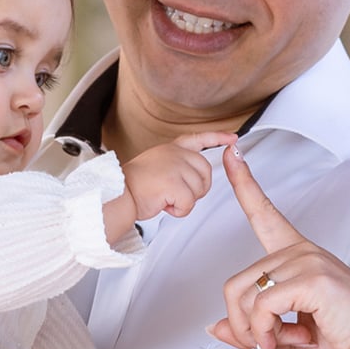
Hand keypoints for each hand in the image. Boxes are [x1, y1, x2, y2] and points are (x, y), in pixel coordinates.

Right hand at [123, 132, 237, 223]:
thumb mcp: (156, 165)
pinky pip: (189, 204)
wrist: (117, 193)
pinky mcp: (174, 183)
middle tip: (173, 193)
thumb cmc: (133, 185)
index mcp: (171, 148)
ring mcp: (176, 166)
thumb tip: (193, 176)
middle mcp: (175, 153)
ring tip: (163, 196)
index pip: (199, 138)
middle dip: (196, 189)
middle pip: (206, 173)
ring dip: (184, 201)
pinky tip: (162, 204)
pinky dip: (178, 211)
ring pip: (199, 190)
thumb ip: (176, 164)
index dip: (217, 138)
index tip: (233, 138)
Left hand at [219, 146, 349, 348]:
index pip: (264, 212)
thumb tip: (214, 326)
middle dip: (242, 324)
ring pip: (245, 296)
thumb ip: (255, 329)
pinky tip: (284, 344)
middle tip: (267, 347)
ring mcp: (307, 261)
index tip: (230, 151)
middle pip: (236, 283)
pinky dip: (263, 332)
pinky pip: (262, 305)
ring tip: (281, 347)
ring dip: (254, 332)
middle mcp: (301, 251)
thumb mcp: (291, 338)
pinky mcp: (313, 279)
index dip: (243, 182)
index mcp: (298, 256)